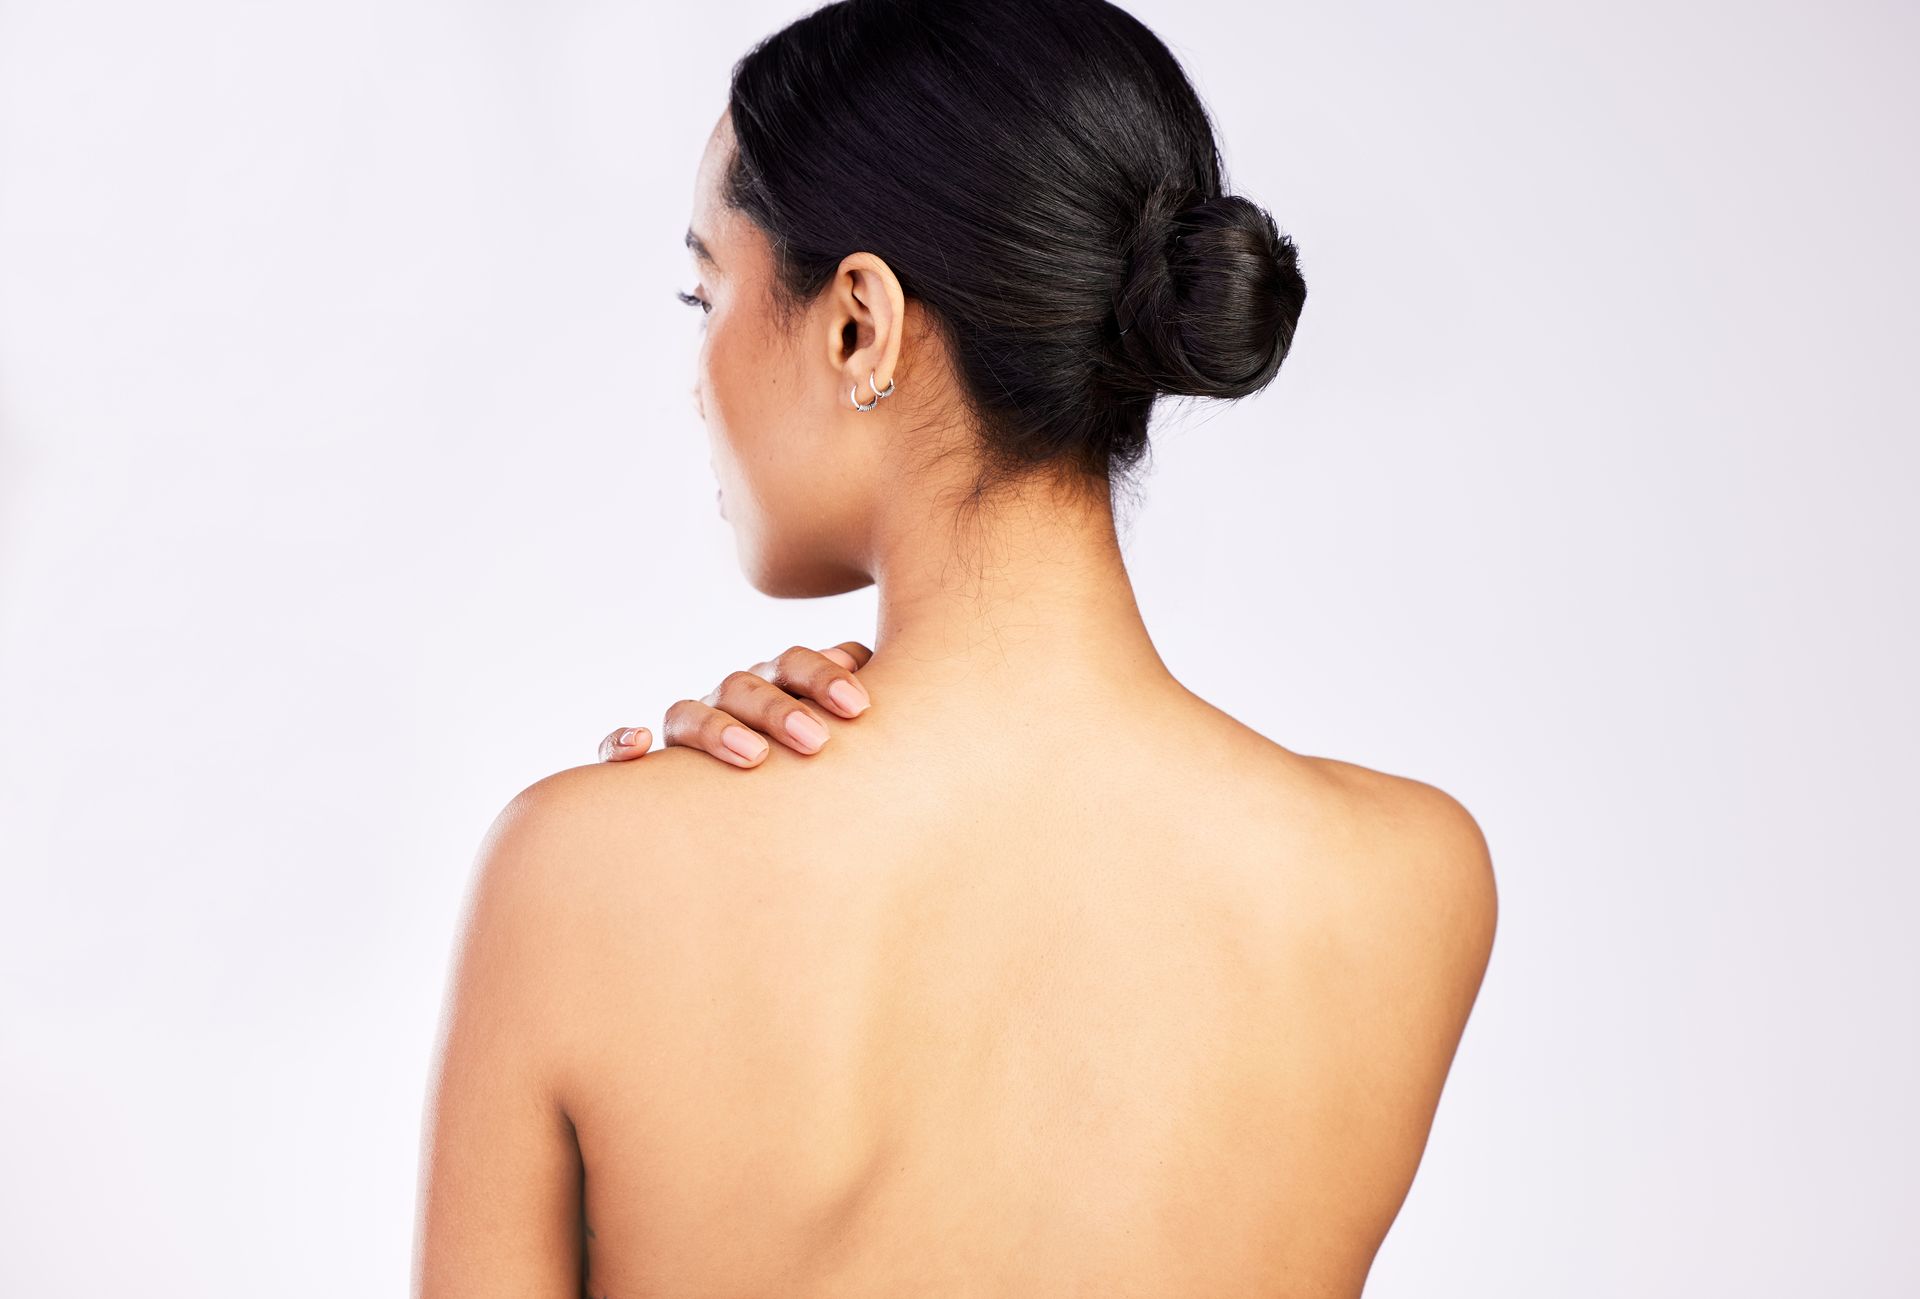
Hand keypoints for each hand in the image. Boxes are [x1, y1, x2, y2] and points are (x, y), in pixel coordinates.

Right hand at [596, 641, 873, 766]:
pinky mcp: (639, 773)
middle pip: (745, 686)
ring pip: (688, 713)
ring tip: (752, 756)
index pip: (793, 666)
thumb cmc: (815, 780)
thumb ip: (852, 703)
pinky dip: (619, 743)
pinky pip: (615, 750)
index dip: (822, 676)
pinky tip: (637, 746)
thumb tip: (870, 660)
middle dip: (780, 709)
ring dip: (718, 729)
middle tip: (815, 742)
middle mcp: (726, 706)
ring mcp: (684, 735)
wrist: (754, 841)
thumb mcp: (840, 744)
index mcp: (775, 690)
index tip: (858, 707)